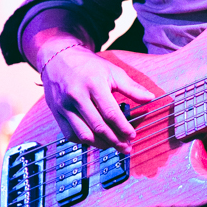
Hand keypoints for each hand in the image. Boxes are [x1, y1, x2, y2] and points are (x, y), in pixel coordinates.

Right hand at [40, 44, 154, 151]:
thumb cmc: (89, 66)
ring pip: (84, 135)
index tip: (133, 136)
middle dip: (115, 141)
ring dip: (101, 145)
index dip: (123, 128)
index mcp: (93, 84)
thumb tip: (150, 98)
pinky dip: (85, 142)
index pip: (110, 113)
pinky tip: (97, 141)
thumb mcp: (112, 71)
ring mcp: (64, 107)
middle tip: (126, 148)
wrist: (58, 59)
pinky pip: (71, 135)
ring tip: (113, 146)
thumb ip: (131, 87)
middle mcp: (76, 96)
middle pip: (98, 127)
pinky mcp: (56, 114)